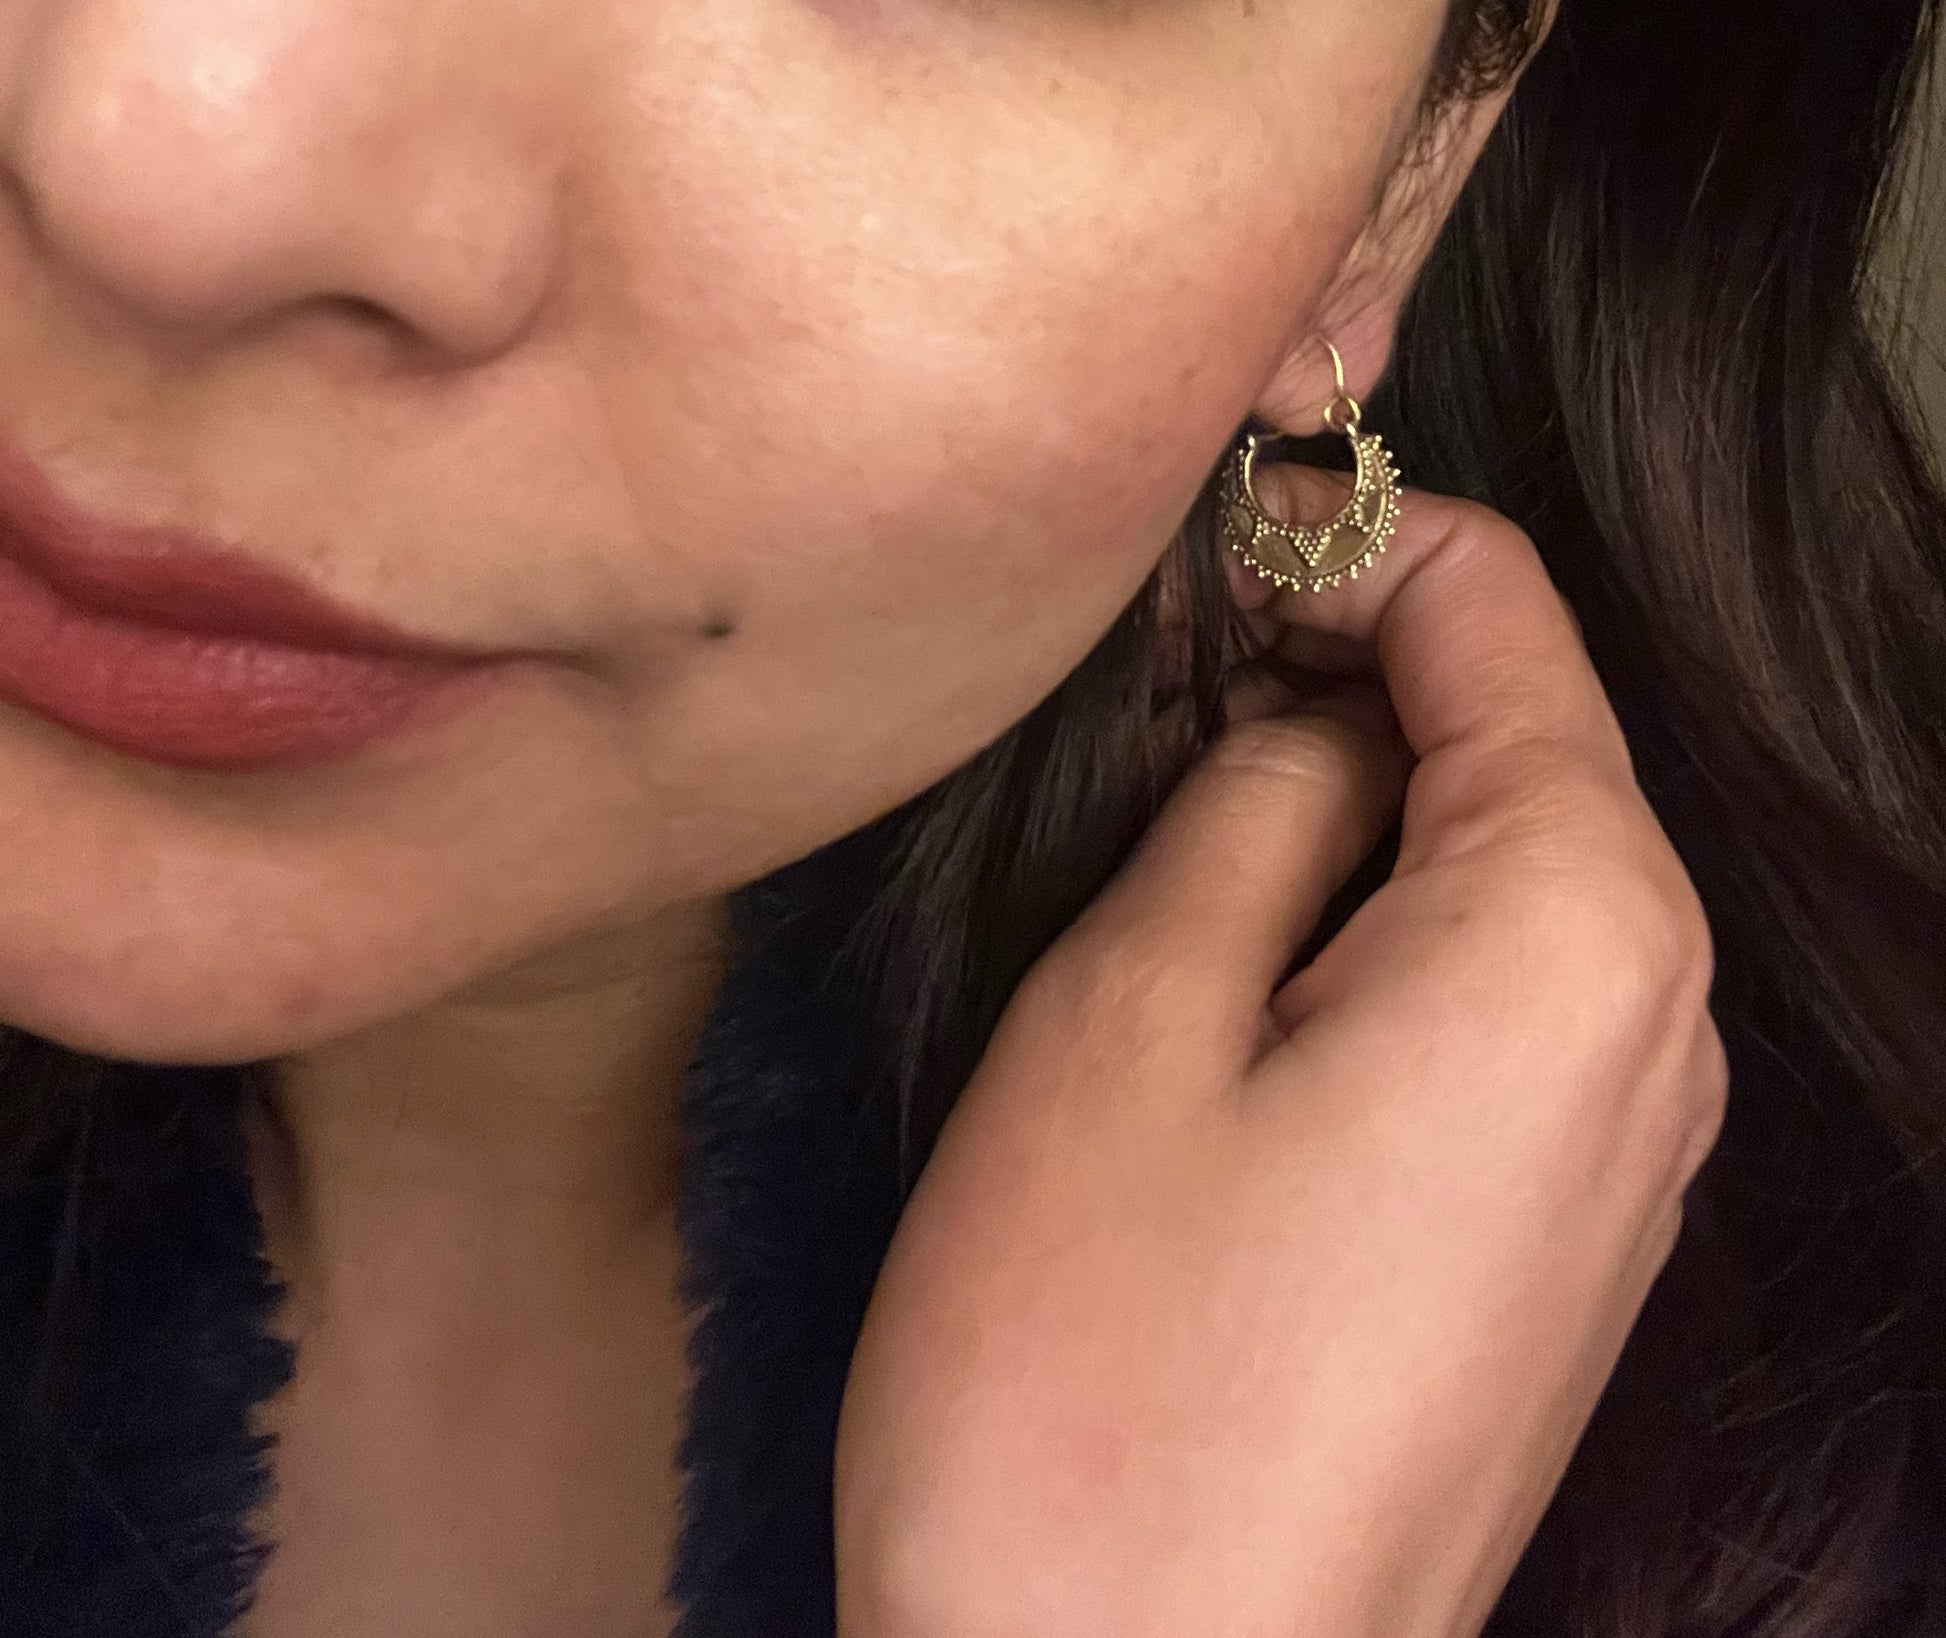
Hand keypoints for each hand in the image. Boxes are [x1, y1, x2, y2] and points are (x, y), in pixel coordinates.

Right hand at [831, 490, 1728, 1637]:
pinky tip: (1226, 1016)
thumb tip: (1301, 708)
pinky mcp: (1548, 1252)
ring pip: (1487, 885)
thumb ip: (1246, 803)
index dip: (1336, 544)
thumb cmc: (1098, 1378)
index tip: (1190, 564)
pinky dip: (1362, 955)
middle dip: (1335, 687)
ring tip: (1158, 874)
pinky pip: (1481, 1020)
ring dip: (1334, 832)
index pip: (1500, 610)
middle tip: (1140, 724)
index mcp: (1578, 929)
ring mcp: (1614, 1158)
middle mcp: (1652, 1033)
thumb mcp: (1127, 1012)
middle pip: (1512, 745)